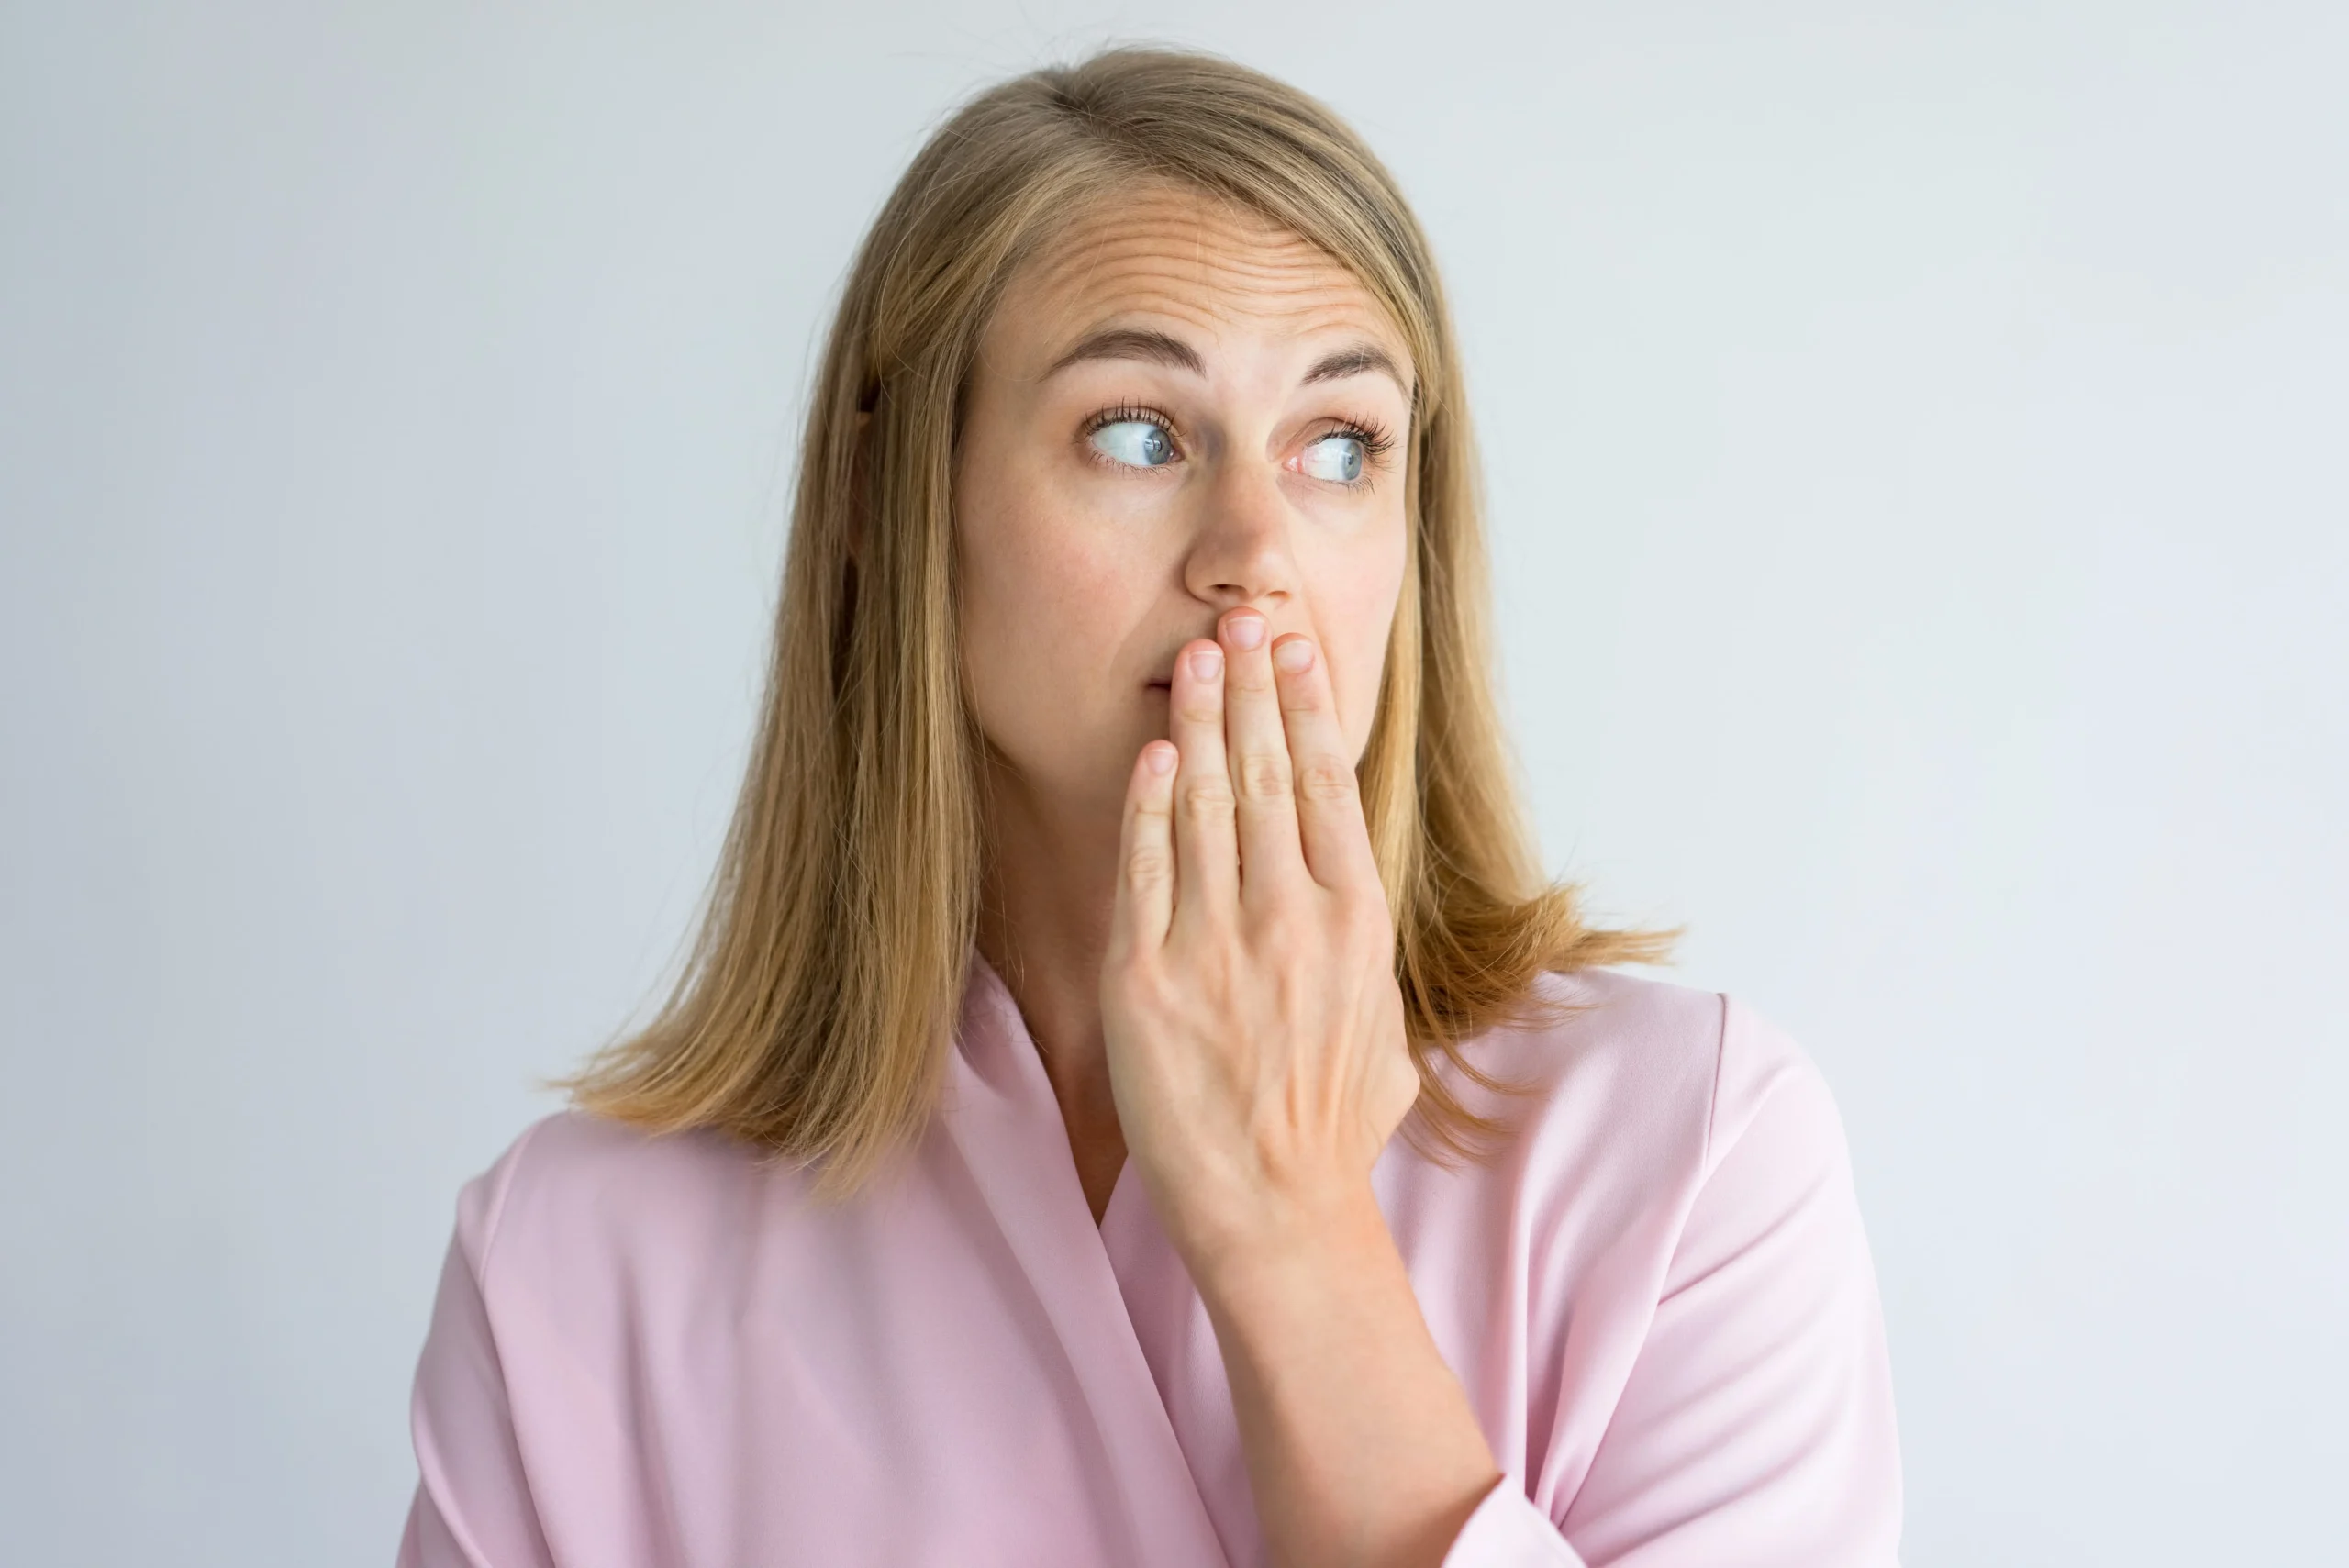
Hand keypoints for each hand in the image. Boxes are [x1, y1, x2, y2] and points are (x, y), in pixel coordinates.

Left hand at [1100, 606, 1419, 1268]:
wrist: (1273, 1209)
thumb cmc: (1333, 1128)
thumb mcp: (1387, 1029)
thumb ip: (1366, 955)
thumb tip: (1356, 908)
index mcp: (1356, 923)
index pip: (1330, 786)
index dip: (1308, 707)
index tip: (1294, 650)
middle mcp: (1291, 918)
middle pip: (1268, 773)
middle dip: (1249, 688)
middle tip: (1236, 620)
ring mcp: (1217, 944)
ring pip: (1208, 805)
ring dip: (1200, 721)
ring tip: (1193, 658)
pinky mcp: (1149, 978)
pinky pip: (1147, 870)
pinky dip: (1149, 805)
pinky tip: (1153, 753)